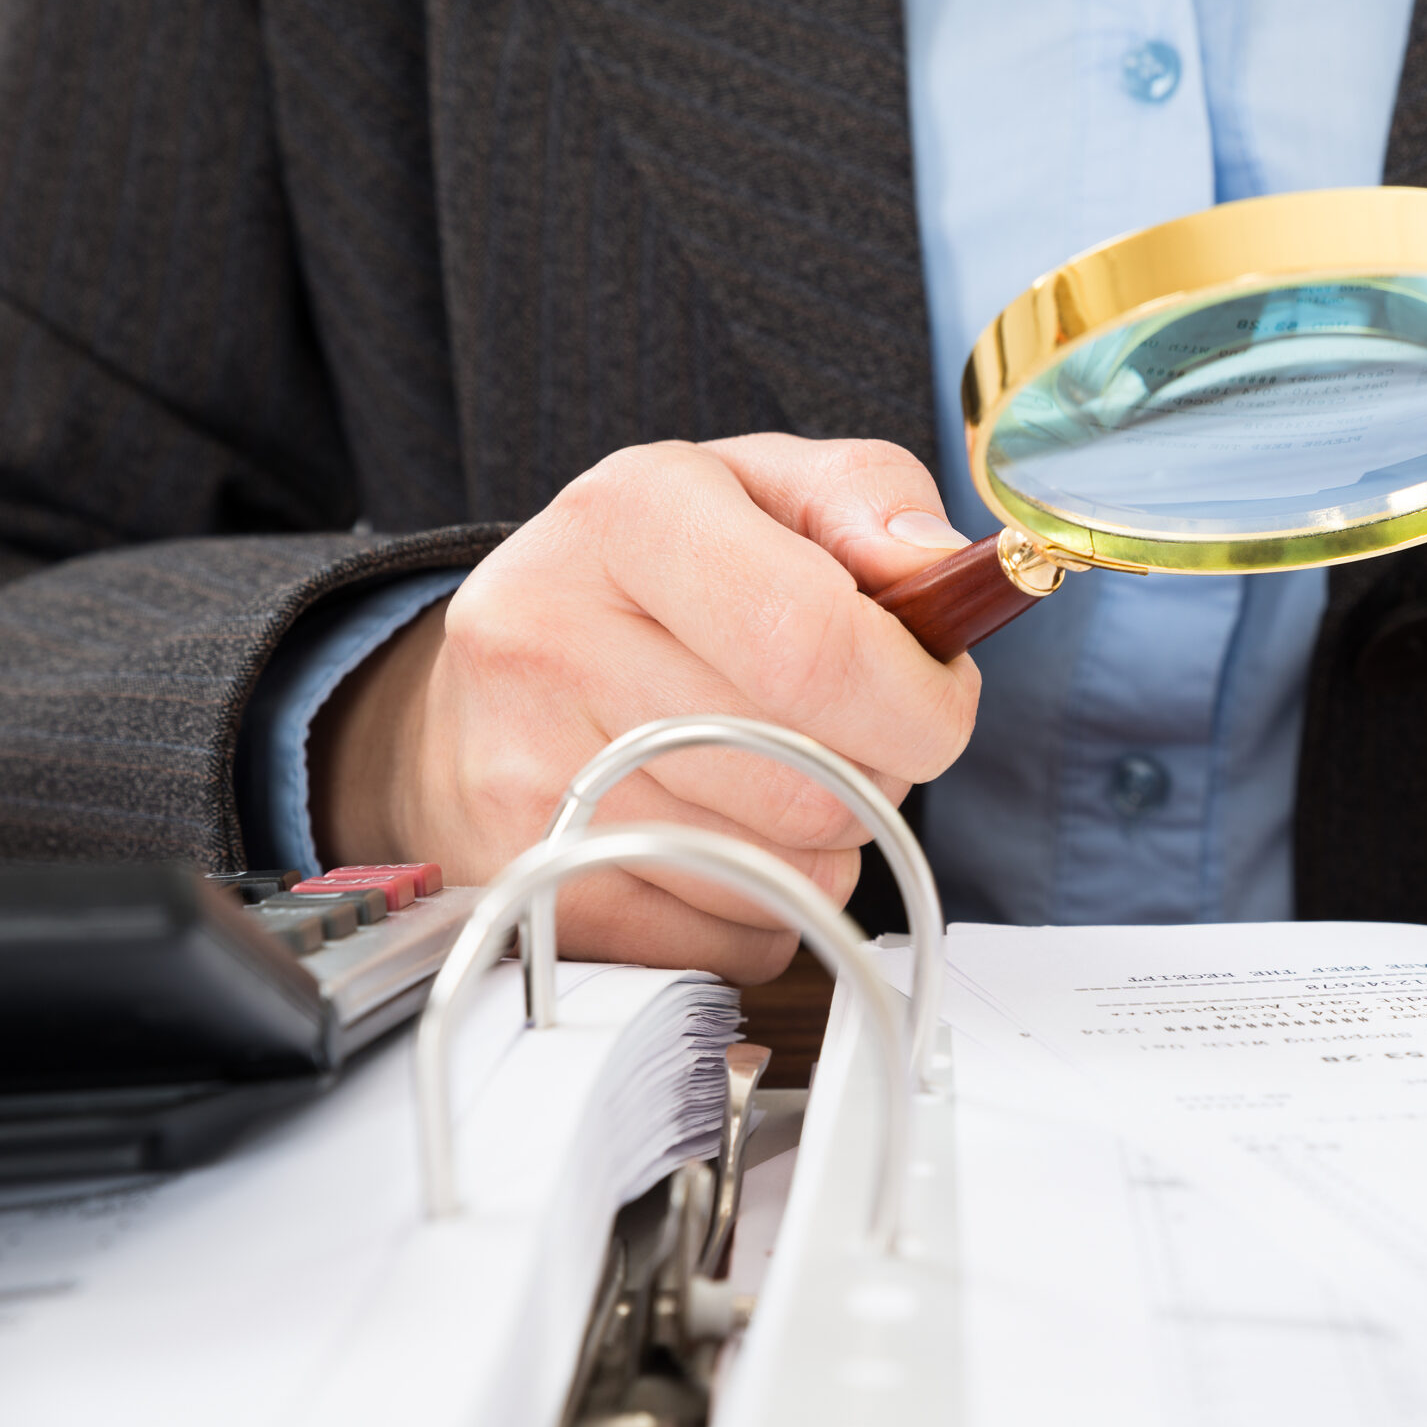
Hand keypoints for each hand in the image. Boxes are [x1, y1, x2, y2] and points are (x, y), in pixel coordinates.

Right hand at [312, 436, 978, 982]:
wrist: (486, 684)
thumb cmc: (657, 580)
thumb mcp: (764, 488)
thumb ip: (871, 499)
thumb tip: (940, 571)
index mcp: (627, 518)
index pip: (813, 642)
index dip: (919, 696)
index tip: (940, 700)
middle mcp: (552, 642)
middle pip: (813, 779)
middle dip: (883, 771)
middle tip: (854, 730)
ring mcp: (530, 781)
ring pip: (787, 872)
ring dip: (828, 841)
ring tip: (775, 770)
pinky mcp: (539, 890)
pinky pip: (739, 939)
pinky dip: (768, 902)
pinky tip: (722, 829)